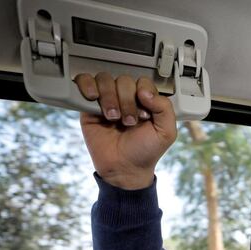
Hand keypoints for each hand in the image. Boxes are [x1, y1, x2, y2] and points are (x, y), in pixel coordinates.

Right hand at [74, 73, 177, 189]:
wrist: (124, 169)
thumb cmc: (145, 152)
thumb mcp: (166, 132)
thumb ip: (164, 108)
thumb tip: (145, 91)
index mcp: (145, 101)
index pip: (142, 81)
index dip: (142, 95)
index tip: (143, 115)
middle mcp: (126, 98)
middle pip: (123, 80)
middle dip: (127, 102)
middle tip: (128, 122)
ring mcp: (107, 100)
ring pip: (104, 80)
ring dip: (110, 98)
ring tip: (113, 117)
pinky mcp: (89, 106)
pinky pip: (84, 82)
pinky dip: (87, 85)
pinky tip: (93, 98)